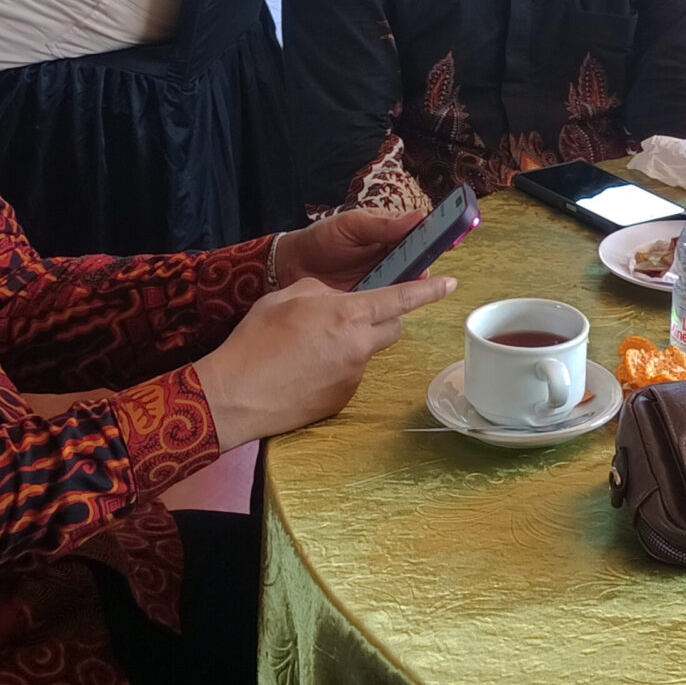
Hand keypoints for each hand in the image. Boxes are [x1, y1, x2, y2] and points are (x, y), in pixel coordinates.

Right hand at [192, 274, 455, 446]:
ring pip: (366, 352)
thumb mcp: (286, 296)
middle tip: (351, 316)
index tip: (450, 284)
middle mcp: (358, 347)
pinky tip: (305, 371)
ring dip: (351, 344)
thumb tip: (335, 299)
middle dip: (383, 318)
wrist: (235, 395)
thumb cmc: (255, 340)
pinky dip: (336, 368)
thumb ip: (321, 292)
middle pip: (392, 328)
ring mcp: (352, 377)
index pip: (400, 299)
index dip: (428, 289)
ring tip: (309, 348)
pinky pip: (349, 375)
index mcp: (347, 314)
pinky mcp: (342, 400)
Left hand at [272, 208, 428, 291]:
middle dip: (424, 265)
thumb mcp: (350, 225)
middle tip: (423, 267)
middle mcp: (392, 256)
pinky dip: (391, 304)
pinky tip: (391, 304)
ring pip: (407, 284)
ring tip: (408, 285)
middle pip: (420, 261)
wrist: (292, 265)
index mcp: (391, 232)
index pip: (422, 232)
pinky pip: (388, 302)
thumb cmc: (322, 238)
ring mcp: (383, 278)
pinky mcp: (371, 299)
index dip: (440, 234)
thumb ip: (381, 224)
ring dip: (409, 286)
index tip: (453, 236)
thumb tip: (417, 217)